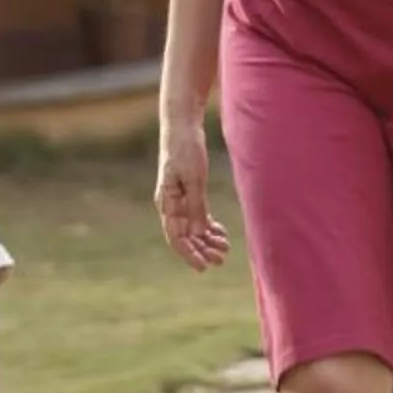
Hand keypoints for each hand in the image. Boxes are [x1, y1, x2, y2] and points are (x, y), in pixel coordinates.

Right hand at [156, 121, 230, 270]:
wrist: (182, 125)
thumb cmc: (186, 148)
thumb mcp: (193, 178)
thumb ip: (196, 205)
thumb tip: (198, 233)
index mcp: (167, 202)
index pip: (176, 237)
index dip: (189, 254)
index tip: (204, 267)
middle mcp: (170, 204)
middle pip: (185, 236)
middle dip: (202, 250)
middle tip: (221, 260)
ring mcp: (178, 198)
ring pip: (192, 227)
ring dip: (207, 240)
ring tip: (225, 249)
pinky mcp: (188, 191)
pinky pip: (196, 215)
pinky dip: (208, 226)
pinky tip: (220, 233)